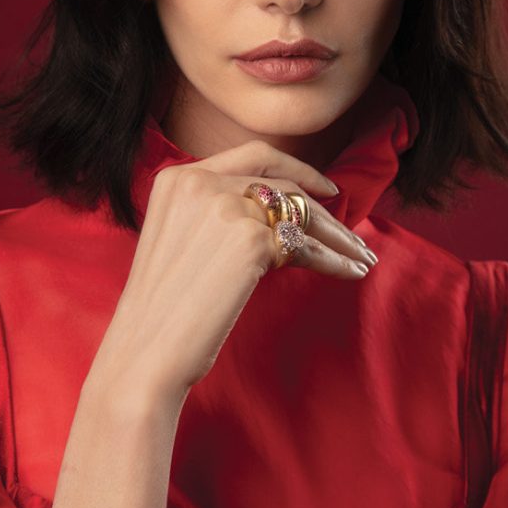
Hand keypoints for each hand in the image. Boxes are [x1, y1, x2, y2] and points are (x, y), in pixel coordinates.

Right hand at [84, 140, 377, 407]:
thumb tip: (282, 220)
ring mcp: (227, 207)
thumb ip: (216, 215)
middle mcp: (202, 182)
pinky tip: (350, 272)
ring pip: (301, 214)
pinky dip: (334, 262)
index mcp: (178, 177)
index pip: (252, 157)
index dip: (297, 168)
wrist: (146, 350)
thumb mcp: (180, 241)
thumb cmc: (162, 310)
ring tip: (361, 257)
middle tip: (353, 236)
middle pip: (283, 186)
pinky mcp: (251, 241)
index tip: (326, 189)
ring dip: (338, 237)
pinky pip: (307, 248)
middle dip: (325, 212)